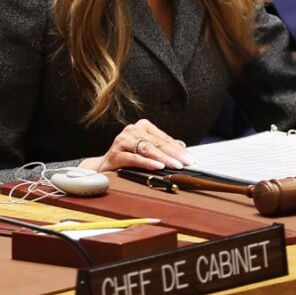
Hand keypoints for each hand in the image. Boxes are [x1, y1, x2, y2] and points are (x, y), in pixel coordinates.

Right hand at [79, 119, 193, 172]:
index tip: (190, 159)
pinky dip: (147, 163)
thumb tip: (182, 147)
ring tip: (175, 165)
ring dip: (163, 158)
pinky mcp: (116, 153)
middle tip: (186, 163)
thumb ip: (163, 147)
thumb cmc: (128, 158)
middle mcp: (132, 130)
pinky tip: (158, 166)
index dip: (178, 149)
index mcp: (142, 127)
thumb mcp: (147, 151)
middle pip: (157, 142)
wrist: (104, 167)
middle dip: (174, 154)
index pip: (164, 138)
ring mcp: (122, 141)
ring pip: (147, 149)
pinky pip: (134, 158)